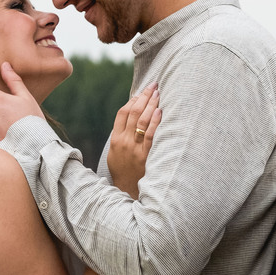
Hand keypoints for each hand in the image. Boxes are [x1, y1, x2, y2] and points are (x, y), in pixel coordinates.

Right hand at [107, 84, 161, 198]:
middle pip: (133, 113)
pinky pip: (151, 135)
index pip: (122, 113)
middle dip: (144, 97)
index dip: (133, 100)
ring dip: (151, 104)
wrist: (127, 189)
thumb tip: (131, 115)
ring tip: (158, 93)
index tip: (142, 91)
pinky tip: (159, 111)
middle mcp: (124, 141)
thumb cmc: (123, 169)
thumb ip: (121, 134)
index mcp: (116, 139)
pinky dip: (155, 121)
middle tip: (154, 85)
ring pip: (142, 121)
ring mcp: (135, 149)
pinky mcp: (145, 156)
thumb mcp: (116, 152)